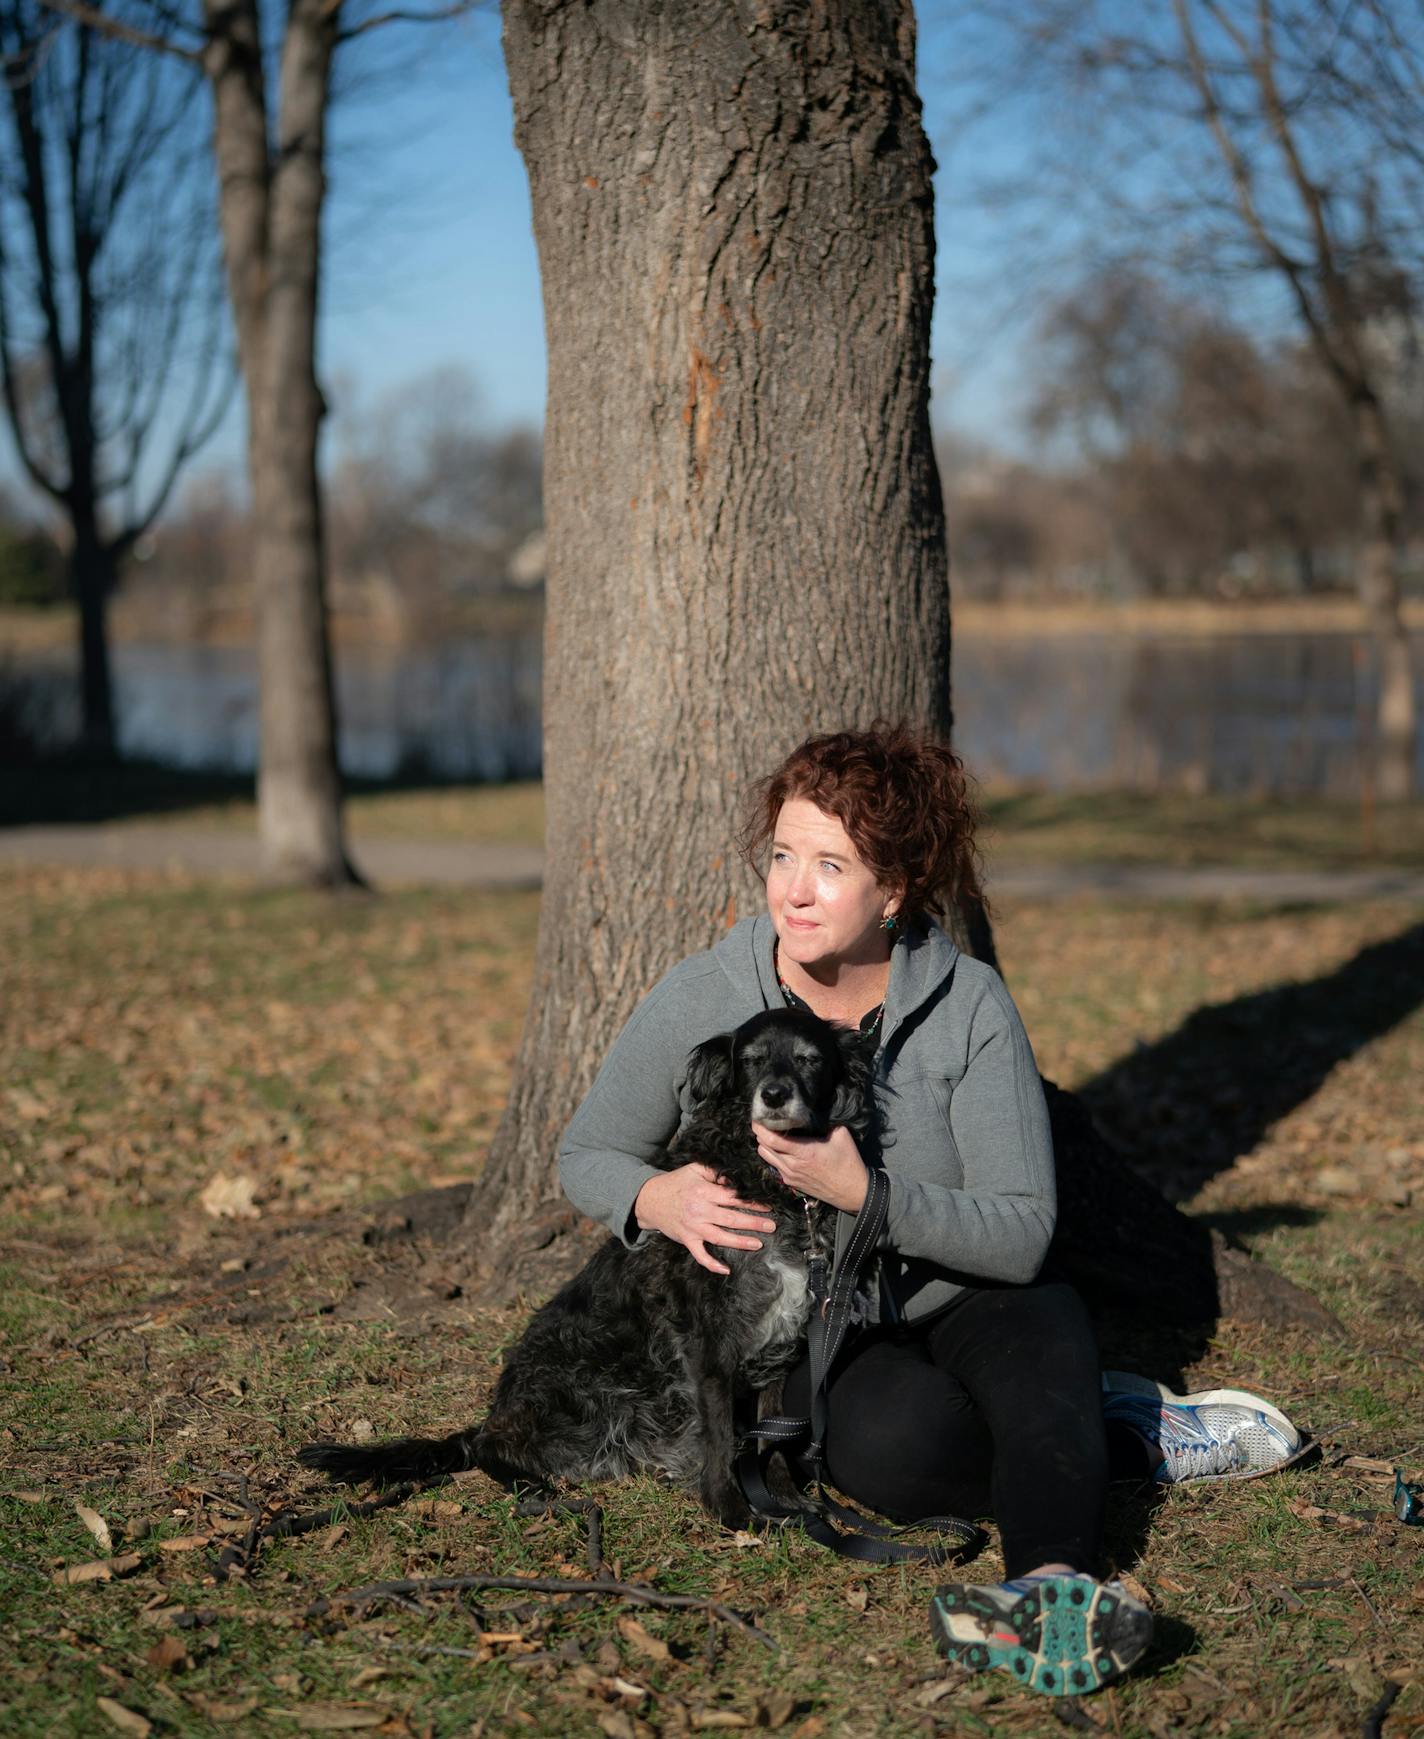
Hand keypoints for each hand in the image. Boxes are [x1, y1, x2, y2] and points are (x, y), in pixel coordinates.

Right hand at [634, 1163, 778, 1276]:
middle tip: (771, 1226)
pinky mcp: (687, 1239)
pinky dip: (712, 1264)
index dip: (751, 1201)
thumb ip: (715, 1172)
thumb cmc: (676, 1182)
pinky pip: (700, 1255)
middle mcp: (699, 1210)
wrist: (650, 1199)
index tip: (768, 1205)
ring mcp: (693, 1227)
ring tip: (758, 1244)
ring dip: (740, 1242)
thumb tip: (736, 1177)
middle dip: (753, 1222)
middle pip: (730, 1218)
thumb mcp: (695, 1169)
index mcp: (703, 1191)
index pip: (732, 1197)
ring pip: (719, 1237)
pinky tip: (726, 1270)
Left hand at [751, 1122, 868, 1212]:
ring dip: (765, 1145)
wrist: (853, 1192)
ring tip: (772, 1134)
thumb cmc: (848, 1164)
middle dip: (760, 1133)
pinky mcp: (792, 1183)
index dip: (760, 1127)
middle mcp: (793, 1165)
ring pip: (765, 1157)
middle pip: (763, 1147)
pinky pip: (774, 1166)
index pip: (771, 1139)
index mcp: (804, 1152)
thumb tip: (816, 1110)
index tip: (759, 1116)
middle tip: (765, 1122)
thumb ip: (827, 1122)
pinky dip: (773, 1156)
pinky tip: (782, 1149)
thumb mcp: (841, 1136)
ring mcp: (790, 1176)